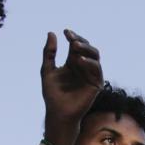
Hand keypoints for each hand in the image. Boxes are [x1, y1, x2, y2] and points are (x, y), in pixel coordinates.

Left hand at [39, 30, 102, 144]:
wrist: (58, 112)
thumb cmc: (52, 94)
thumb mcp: (47, 70)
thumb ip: (49, 53)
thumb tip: (51, 33)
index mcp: (73, 62)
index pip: (76, 45)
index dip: (72, 37)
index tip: (65, 32)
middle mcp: (84, 67)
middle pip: (87, 48)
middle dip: (80, 41)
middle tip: (71, 38)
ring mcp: (91, 74)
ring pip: (95, 56)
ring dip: (86, 49)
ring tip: (74, 47)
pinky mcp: (97, 83)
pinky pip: (96, 69)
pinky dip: (89, 63)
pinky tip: (79, 60)